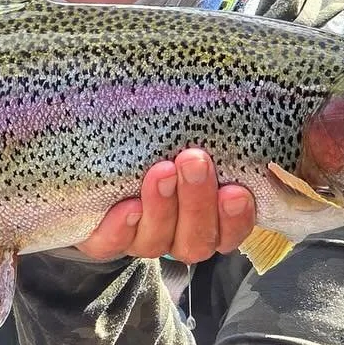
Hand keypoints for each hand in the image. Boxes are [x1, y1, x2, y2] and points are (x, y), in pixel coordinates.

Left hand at [77, 149, 255, 264]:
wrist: (94, 170)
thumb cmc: (156, 145)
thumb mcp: (182, 140)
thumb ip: (206, 135)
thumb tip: (249, 101)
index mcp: (208, 218)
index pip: (232, 230)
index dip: (237, 218)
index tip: (236, 191)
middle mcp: (177, 235)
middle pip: (197, 238)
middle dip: (198, 201)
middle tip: (195, 161)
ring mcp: (140, 239)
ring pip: (158, 241)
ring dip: (162, 207)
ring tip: (162, 171)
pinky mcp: (102, 239)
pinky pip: (111, 243)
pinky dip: (121, 228)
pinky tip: (128, 207)